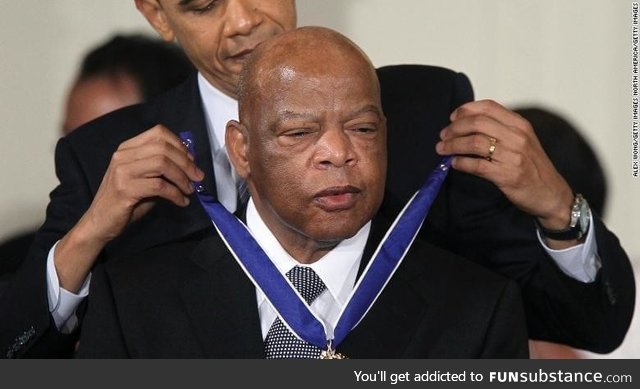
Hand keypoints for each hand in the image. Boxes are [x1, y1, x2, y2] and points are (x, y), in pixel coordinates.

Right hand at [55, 125, 204, 290]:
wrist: (99, 222)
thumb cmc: (126, 200)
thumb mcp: (144, 178)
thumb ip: (161, 168)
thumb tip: (189, 164)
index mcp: (127, 148)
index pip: (158, 132)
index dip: (179, 144)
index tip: (192, 160)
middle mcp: (123, 155)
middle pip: (163, 148)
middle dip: (186, 162)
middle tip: (198, 177)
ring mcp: (122, 171)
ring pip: (162, 164)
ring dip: (182, 178)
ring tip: (190, 190)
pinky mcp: (125, 189)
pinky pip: (159, 186)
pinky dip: (176, 194)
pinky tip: (182, 201)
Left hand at [436, 100, 574, 233]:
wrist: (551, 194)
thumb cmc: (532, 167)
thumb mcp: (522, 141)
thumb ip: (501, 129)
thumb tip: (467, 123)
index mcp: (520, 125)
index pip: (488, 107)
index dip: (465, 110)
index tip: (452, 118)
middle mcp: (517, 137)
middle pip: (477, 123)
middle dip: (455, 128)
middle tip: (443, 136)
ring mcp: (513, 156)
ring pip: (474, 143)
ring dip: (453, 145)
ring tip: (442, 149)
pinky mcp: (507, 175)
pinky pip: (477, 165)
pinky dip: (461, 163)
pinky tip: (454, 163)